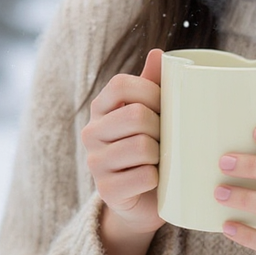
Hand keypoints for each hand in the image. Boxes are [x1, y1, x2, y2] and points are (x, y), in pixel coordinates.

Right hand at [81, 48, 163, 254]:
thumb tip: (157, 53)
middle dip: (161, 128)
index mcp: (101, 108)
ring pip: (142, 146)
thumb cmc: (152, 150)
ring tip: (159, 161)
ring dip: (162, 156)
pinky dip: (159, 179)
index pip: (123, 85)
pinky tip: (154, 181)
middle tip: (165, 140)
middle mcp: (90, 132)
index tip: (164, 108)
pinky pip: (145, 176)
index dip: (152, 93)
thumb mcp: (153, 114)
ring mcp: (95, 163)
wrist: (146, 201)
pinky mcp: (106, 191)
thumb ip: (154, 84)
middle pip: (137, 115)